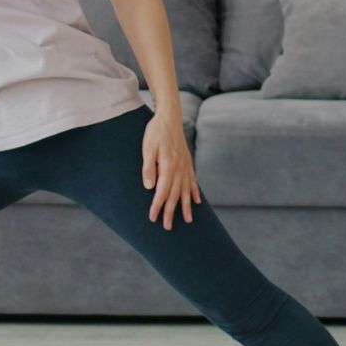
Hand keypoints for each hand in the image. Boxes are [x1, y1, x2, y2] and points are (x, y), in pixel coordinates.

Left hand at [143, 109, 201, 229]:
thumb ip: (148, 168)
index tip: (153, 218)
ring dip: (186, 207)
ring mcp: (186, 166)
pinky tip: (197, 202)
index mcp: (168, 167)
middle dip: (170, 212)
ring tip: (188, 220)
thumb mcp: (147, 149)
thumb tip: (149, 188)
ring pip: (186, 191)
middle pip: (175, 195)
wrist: (169, 118)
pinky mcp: (188, 163)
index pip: (162, 192)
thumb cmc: (155, 133)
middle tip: (167, 227)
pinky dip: (195, 192)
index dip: (157, 206)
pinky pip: (193, 181)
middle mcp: (179, 169)